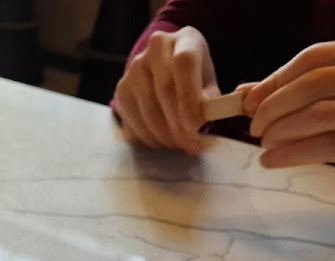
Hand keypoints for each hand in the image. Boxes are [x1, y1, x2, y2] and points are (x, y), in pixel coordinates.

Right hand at [113, 27, 219, 155]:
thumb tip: (204, 119)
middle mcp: (156, 47)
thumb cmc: (195, 79)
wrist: (169, 72)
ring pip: (148, 109)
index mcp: (185, 40)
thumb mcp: (210, 84)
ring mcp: (135, 67)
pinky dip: (150, 138)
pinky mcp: (122, 88)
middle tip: (192, 146)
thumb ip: (212, 100)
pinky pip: (133, 120)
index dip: (189, 97)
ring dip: (165, 136)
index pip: (184, 63)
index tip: (197, 126)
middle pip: (165, 90)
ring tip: (180, 145)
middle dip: (179, 125)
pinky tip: (163, 142)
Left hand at [242, 38, 334, 197]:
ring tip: (264, 143)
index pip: (314, 57)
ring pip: (318, 116)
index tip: (249, 101)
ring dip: (281, 131)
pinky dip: (291, 153)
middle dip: (275, 106)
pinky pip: (325, 146)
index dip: (276, 79)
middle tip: (254, 127)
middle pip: (314, 84)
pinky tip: (272, 160)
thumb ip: (296, 89)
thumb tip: (243, 95)